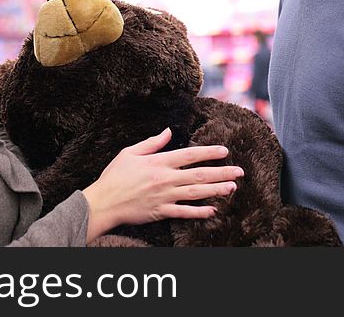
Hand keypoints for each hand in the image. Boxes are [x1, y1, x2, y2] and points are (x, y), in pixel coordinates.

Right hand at [81, 127, 242, 241]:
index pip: (190, 155)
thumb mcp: (130, 152)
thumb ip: (152, 143)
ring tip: (233, 187)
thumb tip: (168, 131)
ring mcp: (164, 196)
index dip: (209, 152)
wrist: (104, 202)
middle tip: (239, 171)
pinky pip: (184, 212)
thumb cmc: (115, 176)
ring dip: (216, 190)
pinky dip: (199, 212)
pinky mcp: (161, 211)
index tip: (224, 151)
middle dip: (222, 172)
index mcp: (159, 162)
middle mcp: (165, 179)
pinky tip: (213, 210)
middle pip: (199, 175)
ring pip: (196, 193)